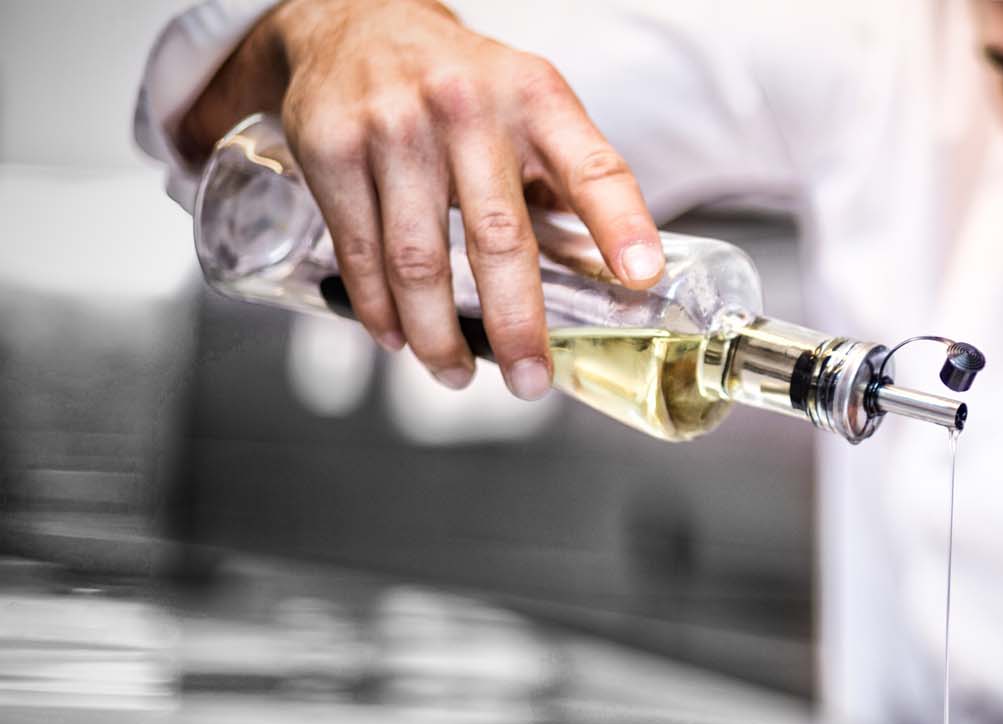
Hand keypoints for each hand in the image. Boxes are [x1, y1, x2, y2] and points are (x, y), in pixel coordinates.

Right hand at [180, 0, 662, 397]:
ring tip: (455, 374)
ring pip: (418, 262)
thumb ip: (565, 181)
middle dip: (517, 326)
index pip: (592, 166)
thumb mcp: (532, 106)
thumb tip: (611, 276)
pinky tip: (397, 338)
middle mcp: (467, 109)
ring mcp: (394, 128)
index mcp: (536, 100)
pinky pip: (360, 252)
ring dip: (439, 336)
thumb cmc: (463, 84)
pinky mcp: (333, 148)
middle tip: (530, 381)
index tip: (641, 275)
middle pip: (499, 238)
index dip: (621, 223)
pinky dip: (379, 310)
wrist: (356, 21)